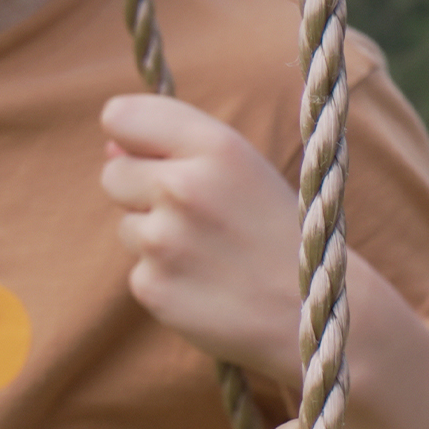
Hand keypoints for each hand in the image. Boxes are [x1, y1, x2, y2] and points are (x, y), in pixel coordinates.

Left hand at [100, 94, 299, 375]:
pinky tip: (208, 286)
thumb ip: (179, 149)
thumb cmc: (285, 234)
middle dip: (143, 192)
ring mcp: (164, 241)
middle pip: (113, 172)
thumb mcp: (248, 172)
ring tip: (212, 256)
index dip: (132, 136)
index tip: (154, 156)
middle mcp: (185, 188)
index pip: (121, 115)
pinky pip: (138, 270)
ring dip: (157, 238)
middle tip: (200, 218)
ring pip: (126, 225)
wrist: (319, 313)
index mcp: (216, 147)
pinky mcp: (152, 287)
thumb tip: (109, 146)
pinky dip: (167, 278)